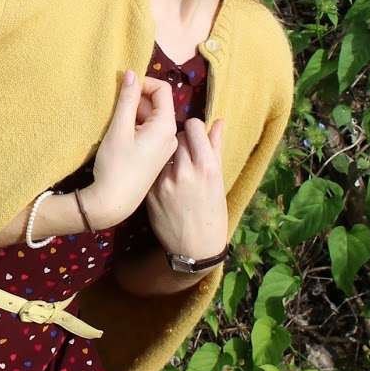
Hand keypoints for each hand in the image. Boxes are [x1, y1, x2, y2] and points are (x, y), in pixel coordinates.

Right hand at [84, 72, 177, 230]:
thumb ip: (127, 99)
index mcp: (166, 126)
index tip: (122, 88)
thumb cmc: (116, 166)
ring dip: (133, 115)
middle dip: (135, 100)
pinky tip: (119, 138)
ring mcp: (164, 148)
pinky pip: (149, 134)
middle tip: (113, 108)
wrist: (114, 203)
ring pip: (151, 119)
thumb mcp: (119, 128)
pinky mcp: (155, 157)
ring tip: (114, 125)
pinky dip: (135, 128)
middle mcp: (170, 136)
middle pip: (156, 105)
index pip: (163, 90)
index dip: (143, 83)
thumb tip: (131, 73)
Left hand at [145, 116, 228, 261]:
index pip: (194, 127)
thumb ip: (216, 148)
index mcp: (207, 167)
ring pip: (162, 150)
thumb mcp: (219, 181)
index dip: (194, 128)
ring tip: (175, 167)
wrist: (195, 248)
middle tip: (185, 153)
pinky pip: (152, 168)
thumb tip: (218, 122)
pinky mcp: (150, 191)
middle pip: (177, 136)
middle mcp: (185, 172)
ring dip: (168, 153)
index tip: (194, 135)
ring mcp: (165, 182)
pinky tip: (165, 181)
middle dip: (181, 140)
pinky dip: (157, 169)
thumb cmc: (213, 214)